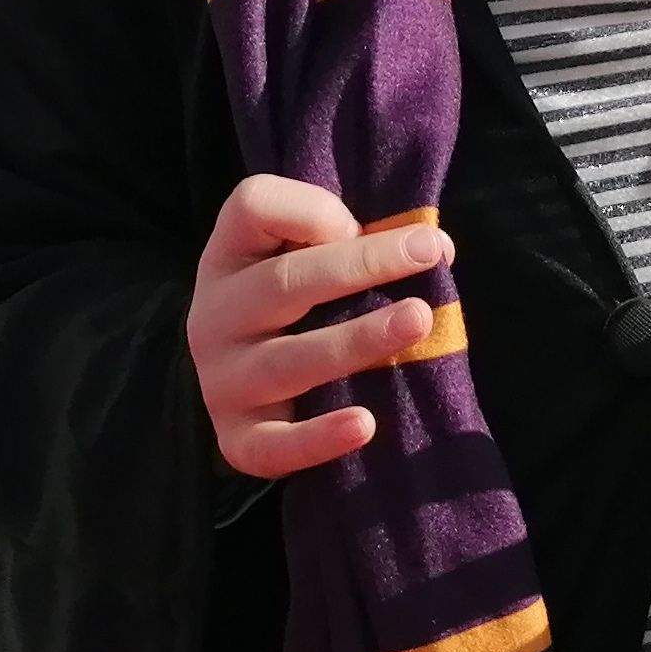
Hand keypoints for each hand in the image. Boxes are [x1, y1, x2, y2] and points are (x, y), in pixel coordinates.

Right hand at [186, 175, 454, 479]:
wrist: (245, 381)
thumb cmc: (300, 301)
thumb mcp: (311, 256)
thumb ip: (360, 241)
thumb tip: (435, 247)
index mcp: (231, 253)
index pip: (252, 206)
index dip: (312, 208)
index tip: (361, 222)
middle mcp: (215, 313)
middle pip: (284, 282)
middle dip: (361, 266)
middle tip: (430, 253)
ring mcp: (221, 378)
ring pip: (286, 361)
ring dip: (355, 340)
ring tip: (417, 321)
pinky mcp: (236, 436)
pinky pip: (270, 446)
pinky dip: (316, 439)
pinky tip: (365, 424)